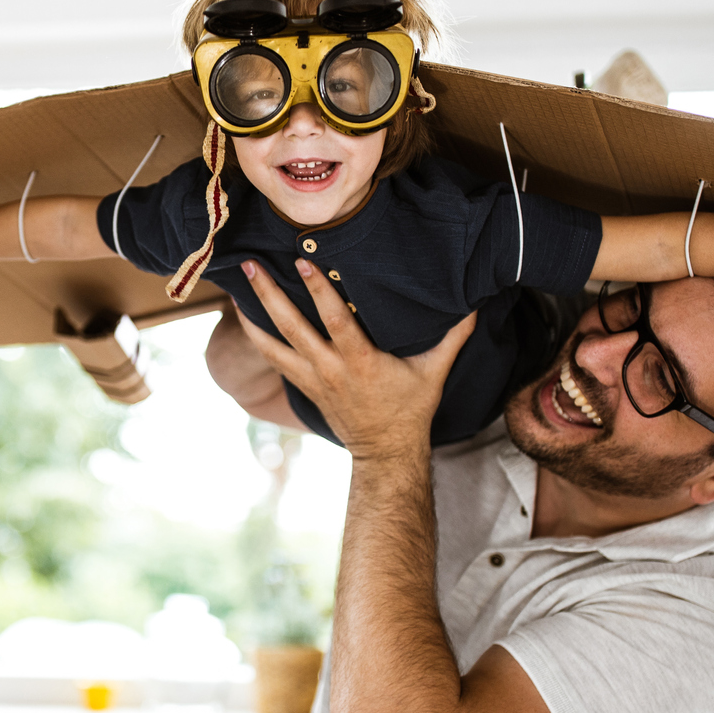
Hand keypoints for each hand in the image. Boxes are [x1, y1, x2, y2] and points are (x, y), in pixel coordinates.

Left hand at [234, 258, 478, 462]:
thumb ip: (453, 336)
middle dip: (270, 296)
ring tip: (238, 285)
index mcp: (359, 361)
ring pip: (273, 345)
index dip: (318, 290)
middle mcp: (329, 369)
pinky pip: (273, 358)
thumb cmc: (410, 408)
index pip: (334, 320)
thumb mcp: (434, 372)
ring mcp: (312, 379)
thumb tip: (476, 302)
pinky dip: (257, 337)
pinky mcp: (303, 385)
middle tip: (252, 266)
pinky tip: (244, 315)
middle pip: (292, 328)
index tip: (302, 262)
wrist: (385, 450)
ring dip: (254, 315)